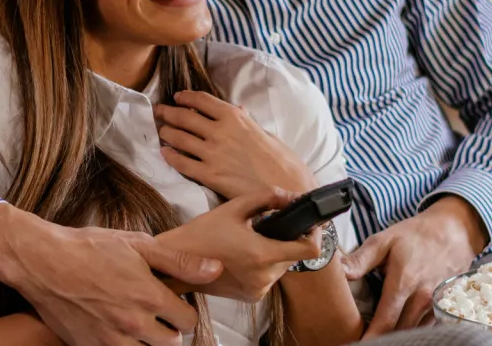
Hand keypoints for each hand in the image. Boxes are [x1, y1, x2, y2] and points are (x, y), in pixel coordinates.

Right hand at [0, 204, 223, 345]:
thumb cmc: (88, 248)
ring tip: (135, 319)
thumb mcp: (138, 245)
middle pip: (173, 342)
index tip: (172, 300)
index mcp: (149, 296)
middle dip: (169, 328)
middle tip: (154, 311)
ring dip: (147, 339)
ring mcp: (112, 340)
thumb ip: (180, 262)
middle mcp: (134, 323)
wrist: (42, 262)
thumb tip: (216, 269)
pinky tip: (115, 326)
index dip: (183, 309)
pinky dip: (124, 343)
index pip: (188, 319)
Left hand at [156, 90, 316, 199]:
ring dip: (167, 133)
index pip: (203, 101)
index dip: (186, 97)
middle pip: (185, 117)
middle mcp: (220, 132)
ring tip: (161, 131)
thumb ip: (248, 122)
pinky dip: (171, 157)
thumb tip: (238, 110)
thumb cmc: (283, 162)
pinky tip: (165, 153)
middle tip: (158, 111)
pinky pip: (182, 164)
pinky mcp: (210, 176)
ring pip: (180, 139)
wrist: (288, 189)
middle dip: (169, 113)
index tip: (178, 98)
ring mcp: (213, 154)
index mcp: (235, 118)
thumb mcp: (267, 134)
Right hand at [156, 188, 322, 301]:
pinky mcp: (253, 297)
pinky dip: (264, 264)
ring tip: (252, 239)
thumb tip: (292, 196)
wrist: (177, 264)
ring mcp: (259, 290)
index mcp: (262, 255)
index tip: (307, 223)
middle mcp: (264, 277)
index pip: (309, 250)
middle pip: (295, 256)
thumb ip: (268, 197)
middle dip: (288, 239)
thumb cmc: (202, 233)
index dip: (314, 233)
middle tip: (267, 225)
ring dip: (276, 251)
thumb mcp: (234, 207)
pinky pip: (270, 277)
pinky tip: (245, 254)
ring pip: (283, 266)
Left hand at [343, 196, 489, 336]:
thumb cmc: (415, 235)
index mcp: (403, 282)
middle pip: (399, 331)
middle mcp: (422, 298)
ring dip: (397, 334)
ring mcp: (435, 305)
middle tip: (364, 338)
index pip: (385, 321)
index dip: (371, 336)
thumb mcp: (384, 240)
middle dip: (381, 338)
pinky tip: (398, 327)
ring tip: (379, 335)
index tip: (359, 343)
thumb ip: (360, 259)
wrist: (454, 232)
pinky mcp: (443, 307)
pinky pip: (425, 326)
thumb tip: (338, 272)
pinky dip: (411, 329)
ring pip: (413, 330)